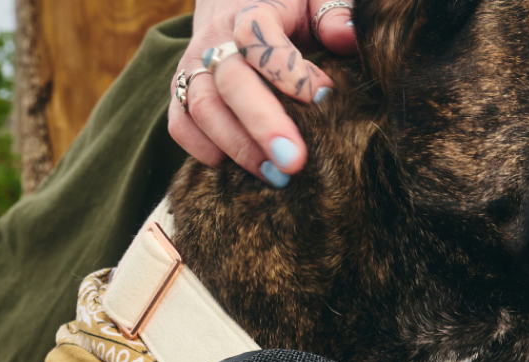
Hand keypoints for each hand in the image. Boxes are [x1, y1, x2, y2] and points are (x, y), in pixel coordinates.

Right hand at [169, 0, 358, 184]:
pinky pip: (180, 123)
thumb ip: (333, 13)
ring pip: (202, 109)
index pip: (257, 39)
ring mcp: (193, 67)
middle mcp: (215, 40)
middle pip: (229, 82)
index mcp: (251, 11)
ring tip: (277, 177)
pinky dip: (202, 149)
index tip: (324, 99)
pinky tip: (235, 168)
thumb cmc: (288, 5)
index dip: (287, 70)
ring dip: (238, 148)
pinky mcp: (182, 91)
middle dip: (262, 125)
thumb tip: (349, 36)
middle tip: (294, 161)